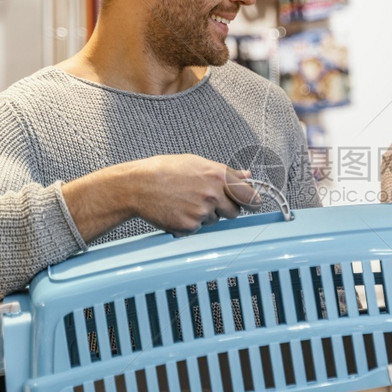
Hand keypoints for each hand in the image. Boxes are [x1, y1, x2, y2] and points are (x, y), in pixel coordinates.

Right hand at [63, 154, 261, 241]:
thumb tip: (247, 175)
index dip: (252, 200)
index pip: (248, 195)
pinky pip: (199, 229)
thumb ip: (225, 171)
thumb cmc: (164, 170)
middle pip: (235, 212)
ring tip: (185, 201)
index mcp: (218, 175)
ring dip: (206, 215)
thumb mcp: (197, 162)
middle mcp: (213, 194)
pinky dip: (191, 223)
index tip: (254, 204)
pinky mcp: (190, 226)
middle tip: (208, 201)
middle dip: (226, 209)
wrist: (137, 186)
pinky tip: (177, 210)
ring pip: (215, 220)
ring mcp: (202, 212)